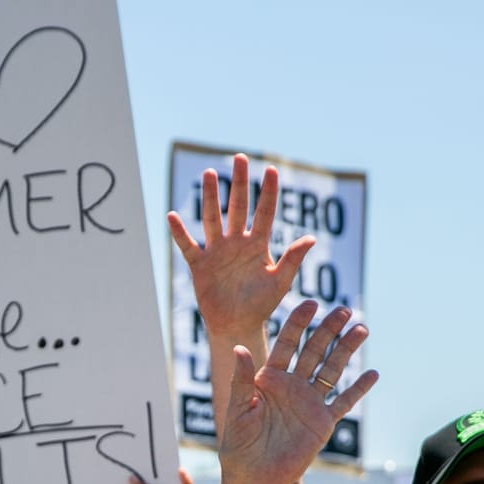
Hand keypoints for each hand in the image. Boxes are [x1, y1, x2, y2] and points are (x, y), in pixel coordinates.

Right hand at [169, 155, 313, 340]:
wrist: (237, 325)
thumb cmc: (261, 305)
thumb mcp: (280, 282)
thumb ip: (293, 259)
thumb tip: (311, 237)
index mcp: (258, 245)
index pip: (264, 212)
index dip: (268, 191)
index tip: (271, 169)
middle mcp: (237, 242)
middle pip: (237, 206)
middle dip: (239, 182)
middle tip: (240, 158)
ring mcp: (217, 252)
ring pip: (212, 218)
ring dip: (210, 196)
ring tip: (209, 173)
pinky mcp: (199, 265)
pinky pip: (188, 246)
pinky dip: (179, 233)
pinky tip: (172, 216)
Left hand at [216, 301, 376, 483]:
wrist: (253, 478)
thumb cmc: (239, 445)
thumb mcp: (236, 408)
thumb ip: (241, 379)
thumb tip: (240, 348)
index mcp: (269, 379)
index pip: (286, 345)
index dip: (298, 324)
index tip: (310, 304)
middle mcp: (292, 386)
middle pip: (314, 352)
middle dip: (328, 330)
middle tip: (344, 310)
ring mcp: (309, 403)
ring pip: (332, 370)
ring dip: (346, 350)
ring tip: (361, 329)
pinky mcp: (322, 423)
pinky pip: (343, 402)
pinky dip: (358, 389)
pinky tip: (372, 374)